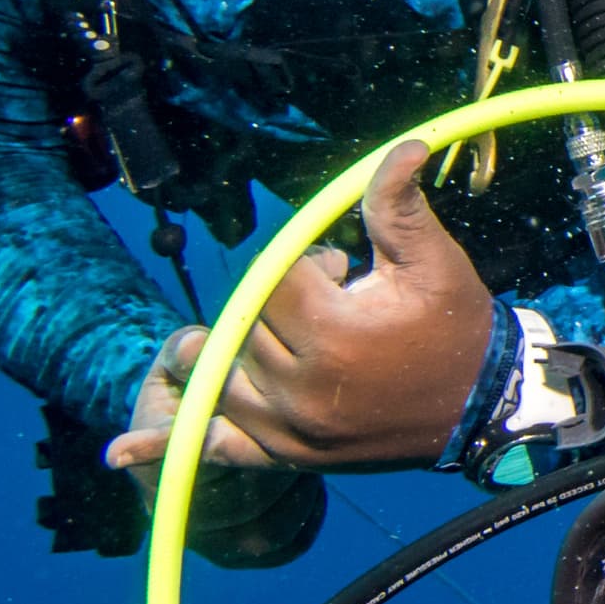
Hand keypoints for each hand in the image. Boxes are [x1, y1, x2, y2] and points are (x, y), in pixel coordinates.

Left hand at [102, 143, 497, 474]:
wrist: (482, 408)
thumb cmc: (457, 330)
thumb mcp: (433, 263)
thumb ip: (398, 207)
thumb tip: (402, 146)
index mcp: (335, 336)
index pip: (274, 279)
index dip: (304, 264)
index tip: (336, 268)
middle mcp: (301, 389)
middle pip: (243, 324)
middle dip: (273, 303)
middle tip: (322, 303)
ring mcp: (288, 430)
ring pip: (219, 375)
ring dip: (220, 350)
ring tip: (249, 336)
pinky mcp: (285, 457)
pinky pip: (214, 450)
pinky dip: (168, 447)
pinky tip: (122, 452)